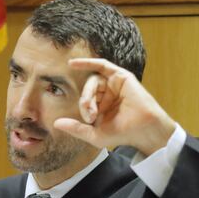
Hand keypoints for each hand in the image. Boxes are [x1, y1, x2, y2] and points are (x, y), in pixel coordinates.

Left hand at [54, 58, 176, 155]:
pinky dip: (87, 62)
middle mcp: (107, 95)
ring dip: (88, 93)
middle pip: (88, 90)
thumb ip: (76, 128)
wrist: (143, 130)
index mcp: (101, 108)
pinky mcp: (121, 77)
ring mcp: (114, 85)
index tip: (88, 119)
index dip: (83, 108)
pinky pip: (101, 65)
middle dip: (85, 101)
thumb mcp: (94, 134)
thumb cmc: (122, 134)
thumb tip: (55, 124)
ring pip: (93, 81)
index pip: (84, 101)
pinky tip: (73, 63)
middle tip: (89, 114)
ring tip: (92, 107)